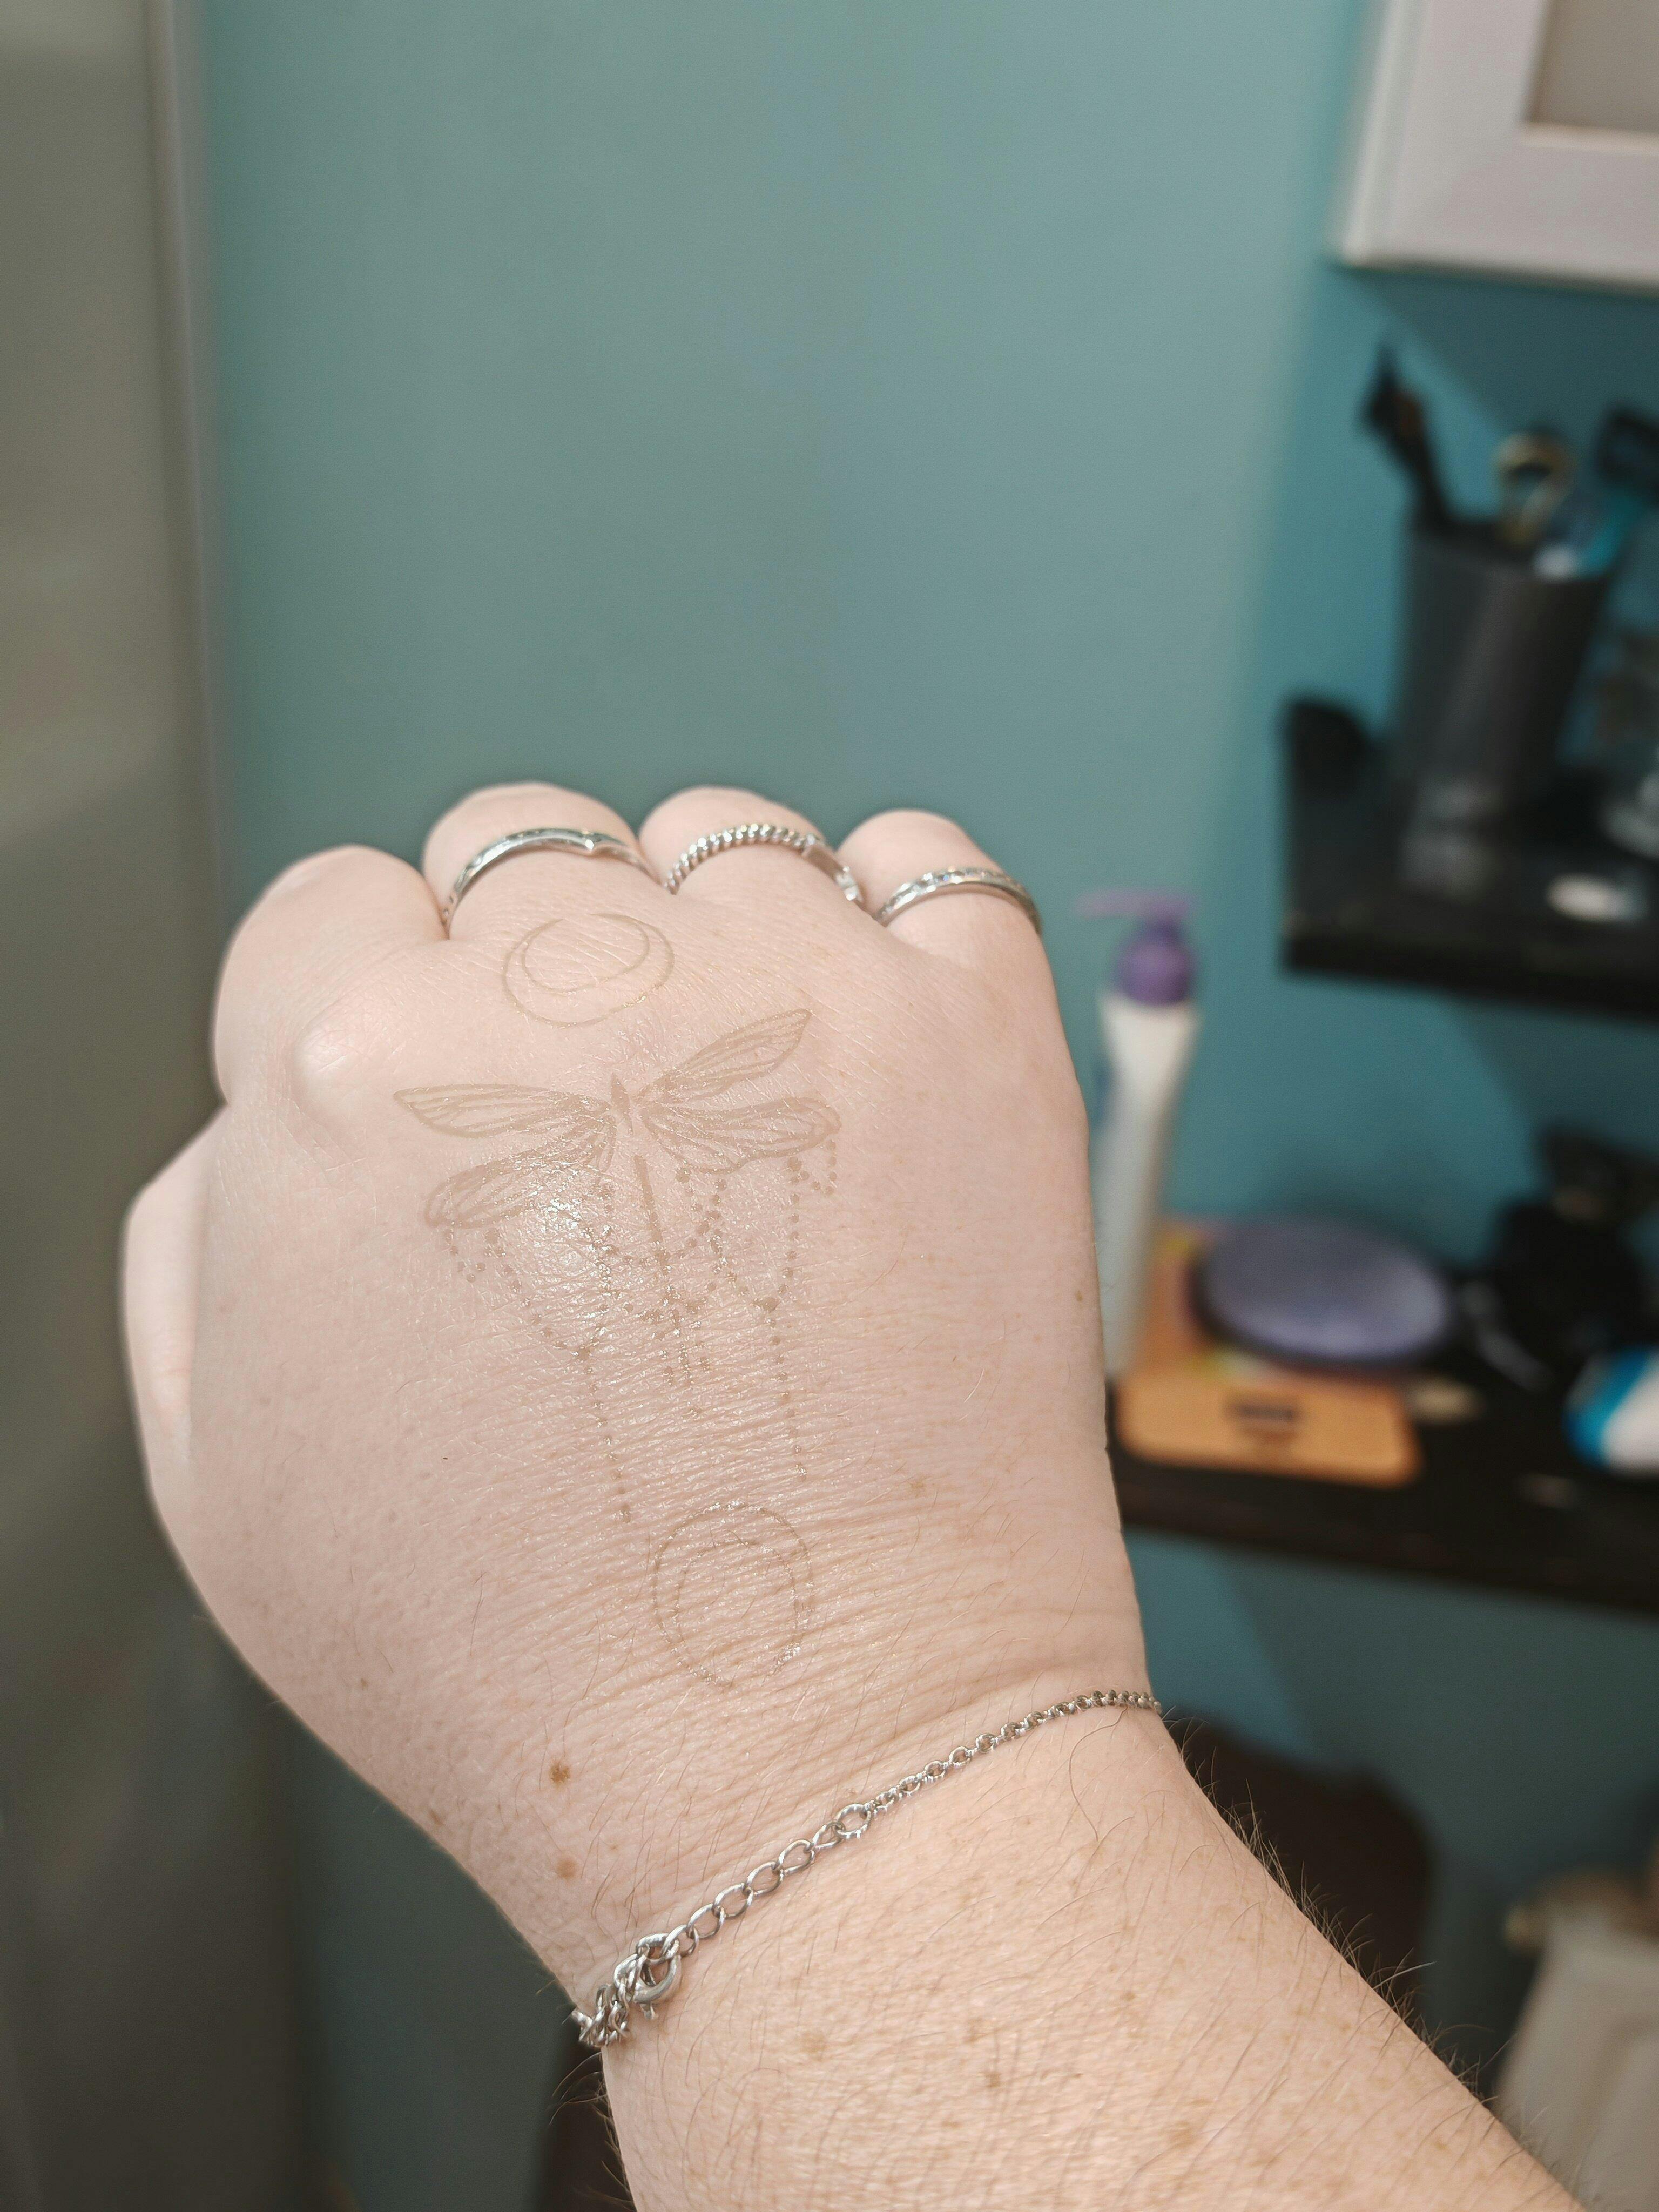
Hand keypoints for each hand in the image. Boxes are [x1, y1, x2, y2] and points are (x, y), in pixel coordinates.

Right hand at [123, 781, 1145, 2000]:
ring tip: (734, 1130)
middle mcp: (570, 995)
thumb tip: (278, 1094)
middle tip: (593, 1142)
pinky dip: (892, 925)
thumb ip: (203, 1220)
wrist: (806, 1748)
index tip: (448, 1116)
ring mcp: (794, 994)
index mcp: (355, 1074)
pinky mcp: (972, 1035)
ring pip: (716, 844)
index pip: (338, 906)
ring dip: (707, 949)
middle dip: (530, 972)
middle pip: (523, 851)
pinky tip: (858, 1053)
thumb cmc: (512, 1645)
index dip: (378, 1015)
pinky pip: (922, 865)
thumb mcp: (219, 1468)